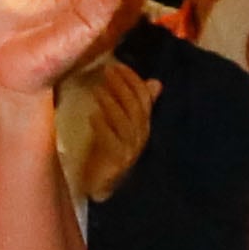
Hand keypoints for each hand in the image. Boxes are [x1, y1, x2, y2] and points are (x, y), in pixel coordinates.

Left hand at [72, 59, 157, 201]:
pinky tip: (93, 115)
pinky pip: (111, 141)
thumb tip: (155, 82)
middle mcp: (140, 138)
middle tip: (108, 71)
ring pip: (125, 123)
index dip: (133, 81)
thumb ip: (137, 104)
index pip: (145, 99)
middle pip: (136, 109)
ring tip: (99, 89)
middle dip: (122, 87)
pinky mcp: (116, 162)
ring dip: (112, 104)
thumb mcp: (122, 124)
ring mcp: (129, 151)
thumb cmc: (109, 150)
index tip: (119, 65)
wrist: (100, 184)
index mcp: (144, 127)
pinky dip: (102, 126)